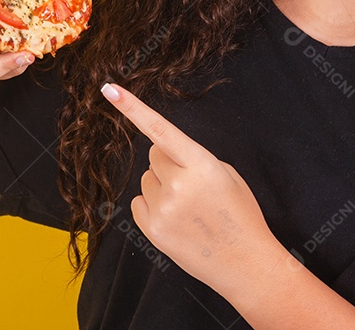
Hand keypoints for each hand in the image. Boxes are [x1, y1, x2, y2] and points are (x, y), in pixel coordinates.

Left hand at [100, 82, 282, 300]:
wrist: (245, 263)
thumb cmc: (240, 215)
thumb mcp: (227, 176)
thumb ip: (195, 159)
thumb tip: (164, 154)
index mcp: (201, 164)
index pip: (161, 129)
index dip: (133, 108)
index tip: (109, 90)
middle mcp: (178, 184)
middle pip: (154, 155)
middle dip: (168, 163)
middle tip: (192, 184)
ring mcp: (162, 209)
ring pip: (146, 179)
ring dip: (162, 186)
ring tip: (188, 207)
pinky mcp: (152, 230)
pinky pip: (139, 203)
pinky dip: (153, 207)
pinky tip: (176, 219)